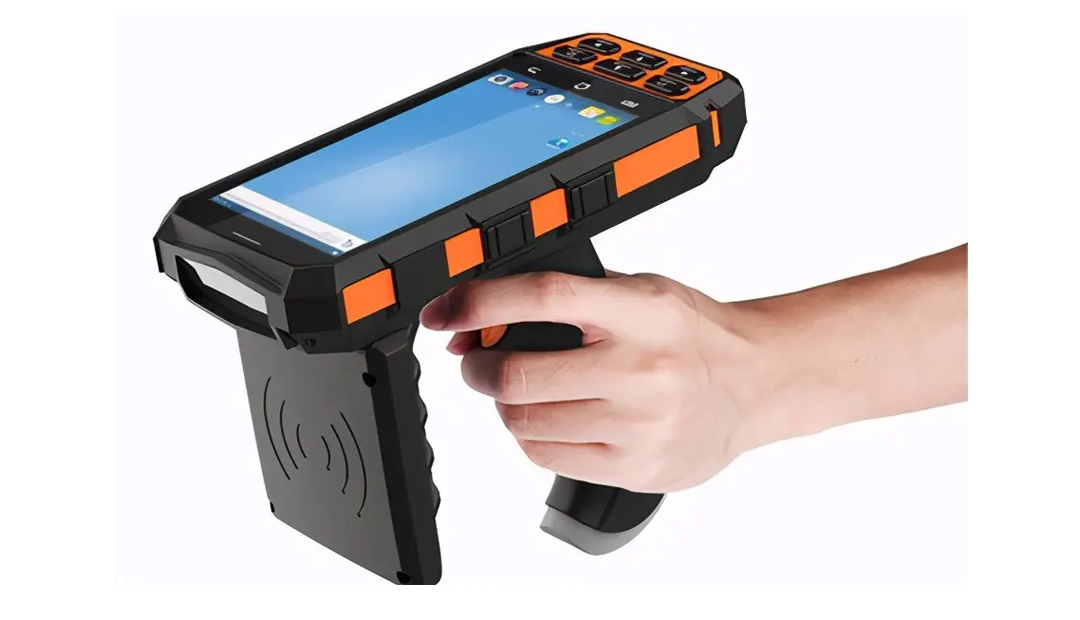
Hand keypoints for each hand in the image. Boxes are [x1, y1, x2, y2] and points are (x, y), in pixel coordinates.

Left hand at [420, 271, 752, 492]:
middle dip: (480, 367)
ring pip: (525, 422)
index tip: (446, 311)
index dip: (480, 303)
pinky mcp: (636, 469)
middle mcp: (642, 369)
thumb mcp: (640, 292)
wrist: (754, 383)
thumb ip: (573, 299)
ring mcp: (640, 425)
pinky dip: (530, 436)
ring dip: (504, 404)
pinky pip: (548, 457)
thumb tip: (484, 319)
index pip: (543, 297)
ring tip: (520, 391)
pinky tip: (549, 419)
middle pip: (520, 375)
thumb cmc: (692, 334)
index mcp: (642, 311)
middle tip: (477, 361)